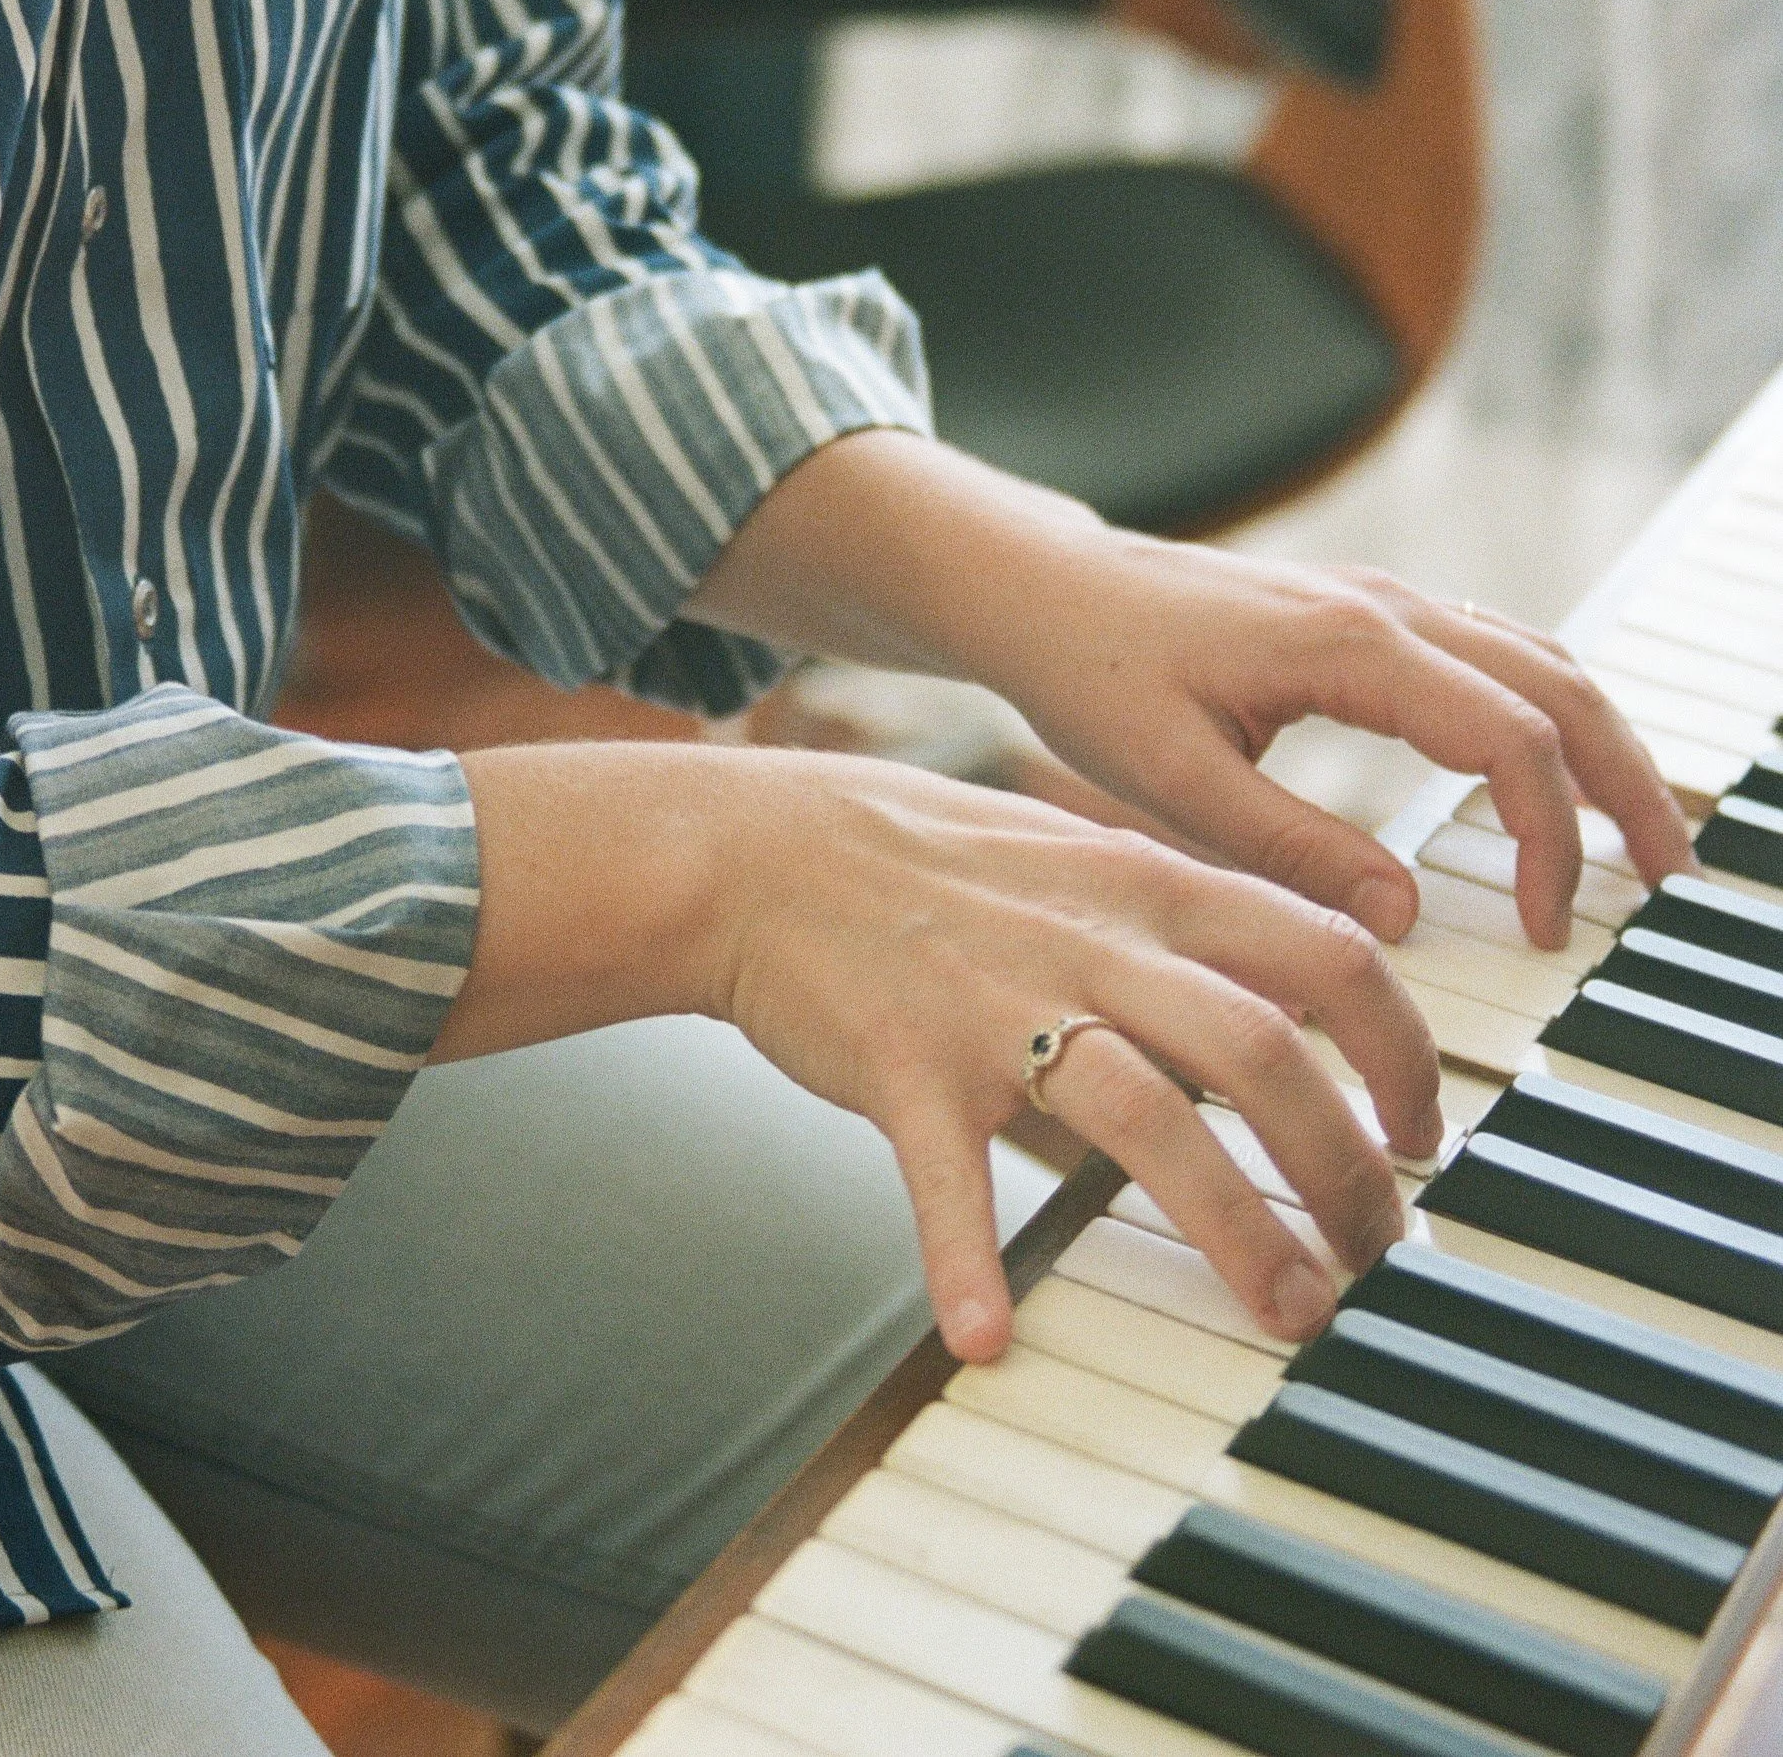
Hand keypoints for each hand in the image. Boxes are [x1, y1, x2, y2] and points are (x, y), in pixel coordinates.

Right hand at [444, 739, 1442, 1360]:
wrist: (762, 850)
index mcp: (1146, 885)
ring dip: (1234, 1224)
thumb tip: (1308, 984)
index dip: (1402, 1049)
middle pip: (1262, 1049)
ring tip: (1288, 1312)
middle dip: (1346, 1166)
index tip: (1425, 1133)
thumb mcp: (1082, 854)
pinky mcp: (902, 1065)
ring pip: (1147, 1114)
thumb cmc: (928, 860)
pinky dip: (967, 1260)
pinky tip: (986, 1337)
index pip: (1327, 953)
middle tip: (1378, 1253)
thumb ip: (1190, 917)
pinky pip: (946, 1175)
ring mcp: (996, 1004)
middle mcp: (1089, 941)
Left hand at [993, 527, 1694, 950]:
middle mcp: (1384, 607)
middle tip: (1669, 878)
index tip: (1541, 928)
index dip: (1548, 837)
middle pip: (1556, 686)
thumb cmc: (1093, 674)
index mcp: (1348, 644)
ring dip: (1600, 742)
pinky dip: (1548, 711)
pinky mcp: (1367, 614)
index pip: (1506, 738)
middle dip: (1625, 782)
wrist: (1044, 588)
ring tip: (1642, 835)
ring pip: (1536, 661)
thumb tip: (1404, 919)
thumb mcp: (1173, 780)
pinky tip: (1560, 770)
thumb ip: (1290, 848)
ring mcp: (1382, 601)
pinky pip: (1492, 651)